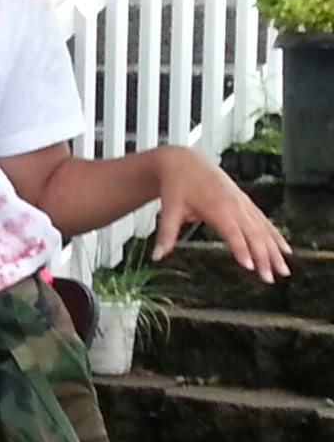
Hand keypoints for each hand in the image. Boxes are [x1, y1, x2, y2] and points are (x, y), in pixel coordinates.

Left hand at [153, 147, 291, 279]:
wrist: (185, 162)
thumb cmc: (176, 186)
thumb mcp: (169, 209)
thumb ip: (166, 234)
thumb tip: (156, 257)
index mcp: (216, 208)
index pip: (232, 233)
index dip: (242, 249)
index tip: (251, 266)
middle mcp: (234, 205)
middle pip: (253, 234)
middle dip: (264, 257)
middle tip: (269, 279)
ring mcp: (243, 203)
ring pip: (264, 230)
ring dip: (275, 250)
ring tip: (284, 271)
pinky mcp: (246, 203)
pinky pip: (264, 222)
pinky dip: (276, 236)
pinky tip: (286, 251)